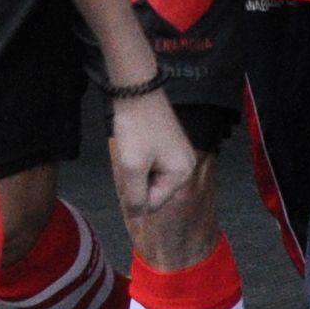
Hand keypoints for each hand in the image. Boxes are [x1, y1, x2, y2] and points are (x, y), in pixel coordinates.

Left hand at [106, 86, 193, 218]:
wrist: (136, 91)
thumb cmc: (137, 129)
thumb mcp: (132, 167)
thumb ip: (135, 196)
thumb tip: (137, 216)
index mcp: (182, 174)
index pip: (154, 203)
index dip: (133, 195)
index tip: (123, 175)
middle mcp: (186, 167)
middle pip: (153, 191)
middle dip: (135, 182)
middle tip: (127, 160)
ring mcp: (179, 156)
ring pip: (150, 179)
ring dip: (135, 172)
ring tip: (130, 151)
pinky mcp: (169, 146)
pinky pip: (152, 165)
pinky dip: (139, 161)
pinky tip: (133, 147)